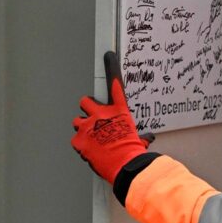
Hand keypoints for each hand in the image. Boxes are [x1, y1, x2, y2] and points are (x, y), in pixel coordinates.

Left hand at [71, 51, 151, 183]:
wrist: (126, 166)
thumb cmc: (134, 152)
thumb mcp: (139, 140)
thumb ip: (139, 136)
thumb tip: (146, 139)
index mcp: (119, 111)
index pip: (115, 84)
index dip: (112, 67)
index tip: (108, 56)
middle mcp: (101, 114)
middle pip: (85, 101)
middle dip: (87, 109)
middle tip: (92, 120)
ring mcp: (88, 126)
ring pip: (76, 120)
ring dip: (82, 128)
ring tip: (91, 139)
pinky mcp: (78, 140)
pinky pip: (75, 139)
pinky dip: (81, 145)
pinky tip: (90, 151)